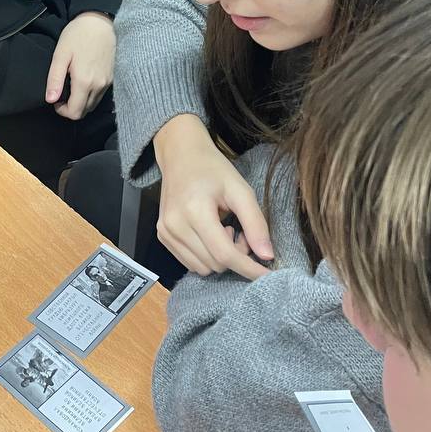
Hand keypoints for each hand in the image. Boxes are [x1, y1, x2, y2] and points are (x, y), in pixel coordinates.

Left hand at [46, 11, 115, 120]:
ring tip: (72, 86)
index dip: (62, 111)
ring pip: (92, 105)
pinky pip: (100, 96)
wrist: (99, 22)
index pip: (75, 112)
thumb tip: (50, 100)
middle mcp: (99, 86)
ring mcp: (107, 83)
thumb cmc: (77, 35)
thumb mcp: (61, 55)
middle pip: (84, 112)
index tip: (56, 99)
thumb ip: (55, 79)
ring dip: (81, 102)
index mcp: (84, 82)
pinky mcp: (112, 78)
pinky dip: (90, 95)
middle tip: (62, 93)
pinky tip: (82, 81)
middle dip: (71, 108)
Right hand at [152, 114, 272, 278]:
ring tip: (224, 231)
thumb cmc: (213, 169)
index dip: (249, 268)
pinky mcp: (162, 237)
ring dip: (220, 258)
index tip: (268, 276)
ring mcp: (165, 233)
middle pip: (215, 264)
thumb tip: (268, 256)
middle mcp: (175, 226)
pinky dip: (207, 256)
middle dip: (235, 256)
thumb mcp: (241, 190)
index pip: (225, 254)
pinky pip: (190, 263)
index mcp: (195, 211)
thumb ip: (256, 223)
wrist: (181, 156)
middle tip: (239, 231)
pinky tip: (210, 234)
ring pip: (203, 268)